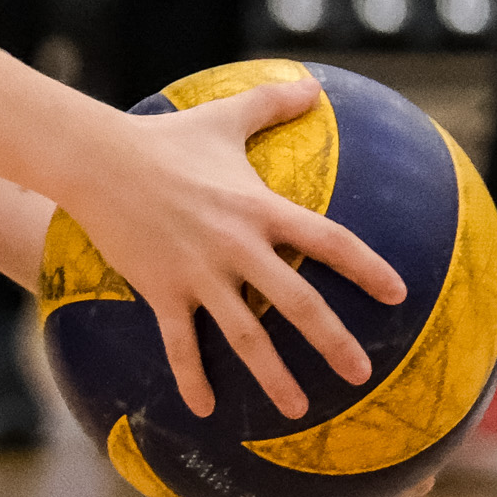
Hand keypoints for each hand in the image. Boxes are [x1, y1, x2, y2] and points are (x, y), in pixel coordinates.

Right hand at [60, 76, 409, 425]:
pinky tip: (206, 411)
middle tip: (361, 374)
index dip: (366, 267)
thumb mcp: (223, 117)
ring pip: (244, 335)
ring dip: (273, 377)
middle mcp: (236, 246)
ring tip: (297, 412)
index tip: (398, 293)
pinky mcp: (161, 290)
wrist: (98, 160)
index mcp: (259, 209)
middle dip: (332, 342)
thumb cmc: (164, 138)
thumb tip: (314, 84)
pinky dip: (191, 379)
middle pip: (296, 302)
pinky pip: (180, 344)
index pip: (327, 240)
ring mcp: (198, 273)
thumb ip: (272, 103)